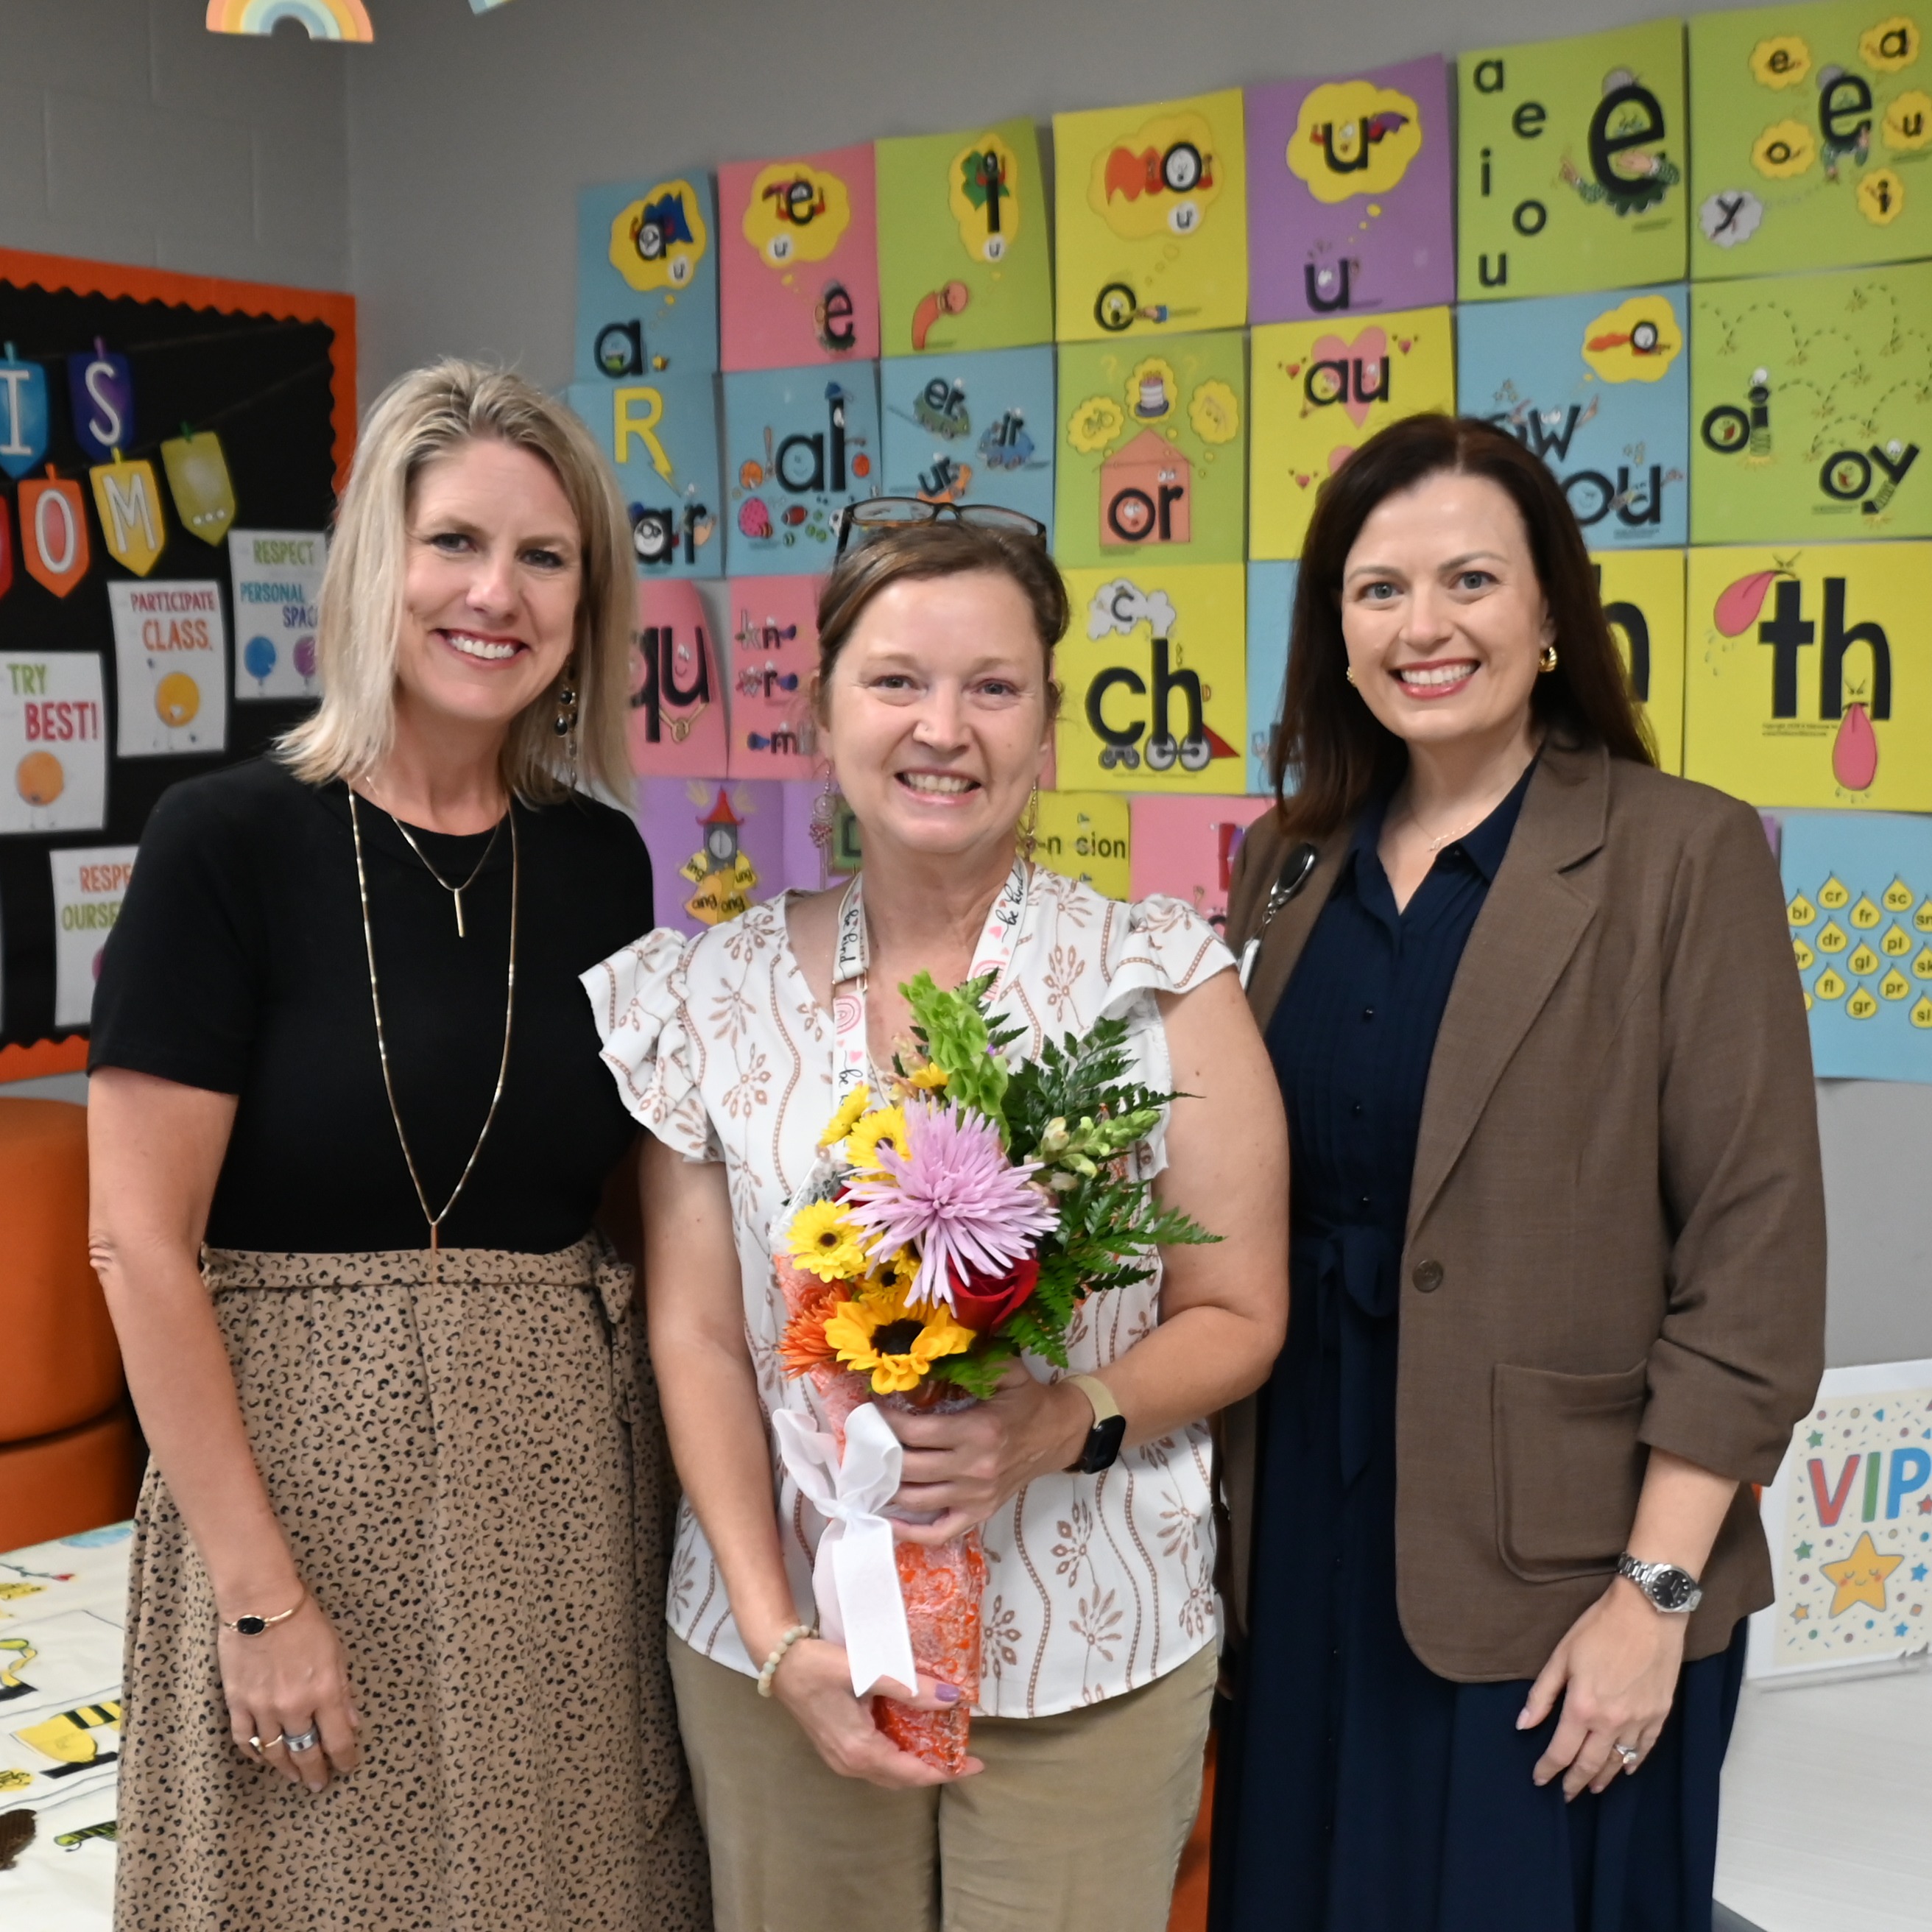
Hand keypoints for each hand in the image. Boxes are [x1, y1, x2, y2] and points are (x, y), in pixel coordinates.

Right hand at [218, 1594, 361, 1792]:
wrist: (262, 1604)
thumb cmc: (305, 1621)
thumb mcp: (336, 1652)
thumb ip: (343, 1691)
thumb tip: (352, 1721)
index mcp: (324, 1691)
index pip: (338, 1740)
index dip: (344, 1759)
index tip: (347, 1767)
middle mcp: (294, 1706)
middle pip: (305, 1753)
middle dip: (315, 1772)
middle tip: (319, 1784)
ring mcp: (263, 1707)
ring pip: (274, 1752)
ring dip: (286, 1768)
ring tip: (294, 1776)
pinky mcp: (237, 1703)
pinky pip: (245, 1739)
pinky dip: (255, 1752)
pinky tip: (263, 1757)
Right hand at [769, 1636, 982, 1788]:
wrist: (779, 1663)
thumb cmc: (819, 1666)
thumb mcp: (866, 1672)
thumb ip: (909, 1688)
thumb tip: (951, 1698)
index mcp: (859, 1750)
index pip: (912, 1773)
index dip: (946, 1770)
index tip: (976, 1764)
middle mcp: (851, 1764)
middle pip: (903, 1778)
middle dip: (936, 1769)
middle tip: (966, 1755)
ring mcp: (842, 1759)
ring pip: (889, 1772)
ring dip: (918, 1763)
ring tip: (946, 1746)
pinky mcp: (838, 1748)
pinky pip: (877, 1761)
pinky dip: (900, 1754)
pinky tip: (914, 1736)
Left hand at [882, 1365, 1091, 1543]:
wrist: (1059, 1432)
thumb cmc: (1027, 1399)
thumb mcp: (1004, 1369)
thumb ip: (967, 1362)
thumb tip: (921, 1361)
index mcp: (978, 1431)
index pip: (916, 1433)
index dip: (886, 1422)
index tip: (871, 1409)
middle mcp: (974, 1468)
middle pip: (909, 1468)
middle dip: (880, 1453)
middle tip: (864, 1439)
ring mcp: (976, 1496)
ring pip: (916, 1500)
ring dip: (887, 1487)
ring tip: (868, 1471)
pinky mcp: (980, 1513)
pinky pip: (938, 1532)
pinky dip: (910, 1532)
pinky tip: (888, 1520)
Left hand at [1519, 1578, 1687, 1798]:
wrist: (1648, 1613)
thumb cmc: (1600, 1628)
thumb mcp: (1561, 1656)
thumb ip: (1542, 1694)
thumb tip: (1523, 1724)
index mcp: (1583, 1707)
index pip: (1561, 1751)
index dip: (1547, 1769)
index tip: (1539, 1779)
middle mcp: (1611, 1722)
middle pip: (1589, 1764)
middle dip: (1574, 1782)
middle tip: (1565, 1794)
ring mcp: (1639, 1721)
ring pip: (1618, 1762)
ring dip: (1603, 1778)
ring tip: (1591, 1787)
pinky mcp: (1659, 1715)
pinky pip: (1645, 1749)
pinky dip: (1633, 1763)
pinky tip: (1626, 1769)